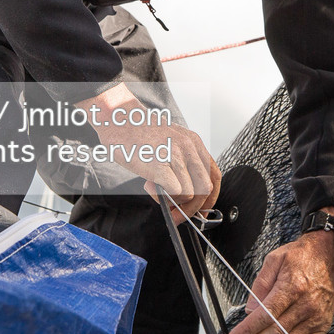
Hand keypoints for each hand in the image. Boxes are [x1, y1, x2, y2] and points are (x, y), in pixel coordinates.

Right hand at [77, 82, 219, 223]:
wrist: (118, 119)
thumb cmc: (140, 133)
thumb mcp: (171, 141)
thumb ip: (182, 162)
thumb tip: (188, 193)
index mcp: (194, 142)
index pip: (214, 176)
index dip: (210, 198)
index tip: (201, 211)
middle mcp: (189, 148)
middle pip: (205, 189)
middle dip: (192, 208)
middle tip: (176, 214)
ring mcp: (175, 156)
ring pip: (189, 194)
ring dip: (173, 202)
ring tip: (156, 190)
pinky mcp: (160, 165)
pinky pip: (174, 193)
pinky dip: (163, 198)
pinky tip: (150, 186)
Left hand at [225, 216, 333, 333]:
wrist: (330, 254)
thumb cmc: (302, 256)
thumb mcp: (274, 259)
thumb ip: (260, 285)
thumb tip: (249, 311)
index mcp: (292, 287)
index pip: (265, 316)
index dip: (247, 331)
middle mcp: (306, 305)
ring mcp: (316, 317)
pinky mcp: (323, 325)